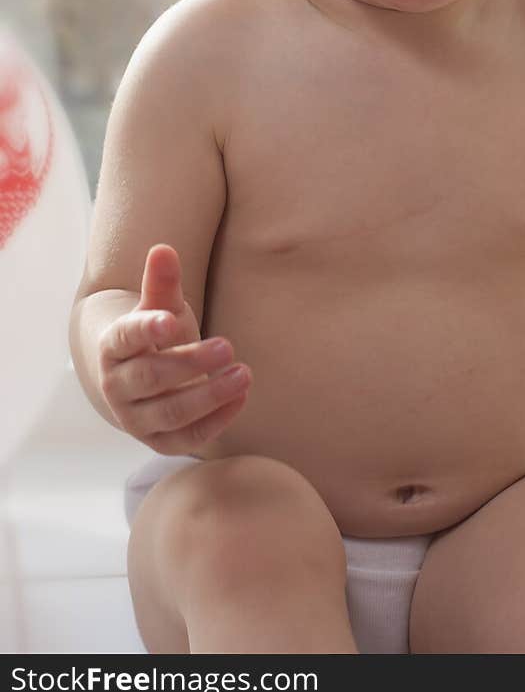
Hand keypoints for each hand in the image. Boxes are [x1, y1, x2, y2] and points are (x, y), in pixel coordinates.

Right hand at [98, 244, 251, 453]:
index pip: (125, 338)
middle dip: (190, 363)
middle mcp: (117, 387)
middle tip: (228, 345)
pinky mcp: (159, 442)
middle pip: (152, 377)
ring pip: (171, 412)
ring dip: (210, 395)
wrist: (146, 380)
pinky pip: (188, 438)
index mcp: (113, 347)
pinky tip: (242, 396)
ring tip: (244, 373)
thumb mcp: (161, 307)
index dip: (146, 330)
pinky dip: (217, 420)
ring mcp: (136, 419)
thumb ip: (162, 282)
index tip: (170, 321)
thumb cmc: (158, 336)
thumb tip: (163, 249)